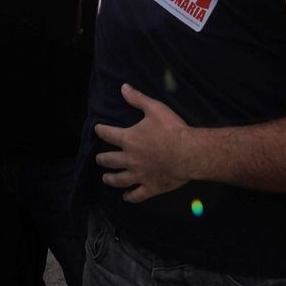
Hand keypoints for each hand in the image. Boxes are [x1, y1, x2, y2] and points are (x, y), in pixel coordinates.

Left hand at [94, 84, 193, 202]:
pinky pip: (137, 195)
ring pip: (120, 179)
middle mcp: (130, 159)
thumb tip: (123, 87)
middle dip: (103, 159)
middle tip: (98, 159)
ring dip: (111, 179)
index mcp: (129, 139)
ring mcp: (139, 175)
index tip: (97, 129)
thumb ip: (138, 99)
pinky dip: (130, 197)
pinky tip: (126, 197)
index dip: (101, 131)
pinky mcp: (150, 187)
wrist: (188, 153)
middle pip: (110, 160)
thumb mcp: (155, 108)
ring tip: (106, 179)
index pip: (109, 134)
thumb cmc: (172, 129)